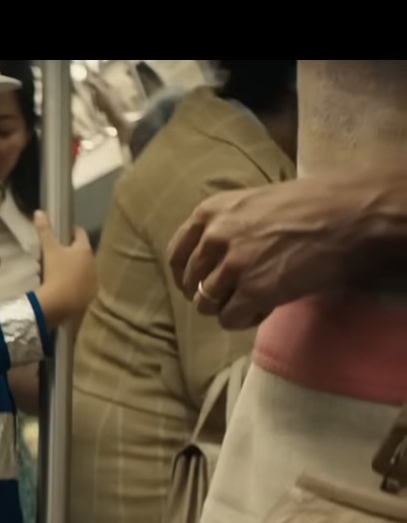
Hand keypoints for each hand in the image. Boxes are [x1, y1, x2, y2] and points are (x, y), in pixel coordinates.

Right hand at [33, 209, 97, 324]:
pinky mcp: (91, 293)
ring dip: (72, 268)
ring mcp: (94, 278)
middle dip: (69, 252)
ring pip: (82, 268)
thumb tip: (39, 211)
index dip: (70, 231)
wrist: (61, 303)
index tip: (61, 234)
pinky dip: (75, 282)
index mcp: (85, 249)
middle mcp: (93, 262)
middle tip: (54, 256)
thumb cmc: (56, 272)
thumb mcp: (48, 250)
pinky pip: (83, 283)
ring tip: (56, 273)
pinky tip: (64, 287)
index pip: (80, 233)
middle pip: (81, 252)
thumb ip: (45, 231)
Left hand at [168, 172, 399, 329]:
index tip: (195, 284)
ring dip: (226, 307)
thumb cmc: (308, 205)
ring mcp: (232, 266)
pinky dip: (244, 319)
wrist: (345, 216)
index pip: (176, 254)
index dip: (185, 275)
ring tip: (252, 300)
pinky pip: (230, 319)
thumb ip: (225, 226)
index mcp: (209, 213)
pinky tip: (264, 308)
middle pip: (191, 282)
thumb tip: (209, 257)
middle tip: (232, 295)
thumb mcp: (253, 203)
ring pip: (206, 304)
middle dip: (209, 292)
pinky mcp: (253, 291)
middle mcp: (213, 238)